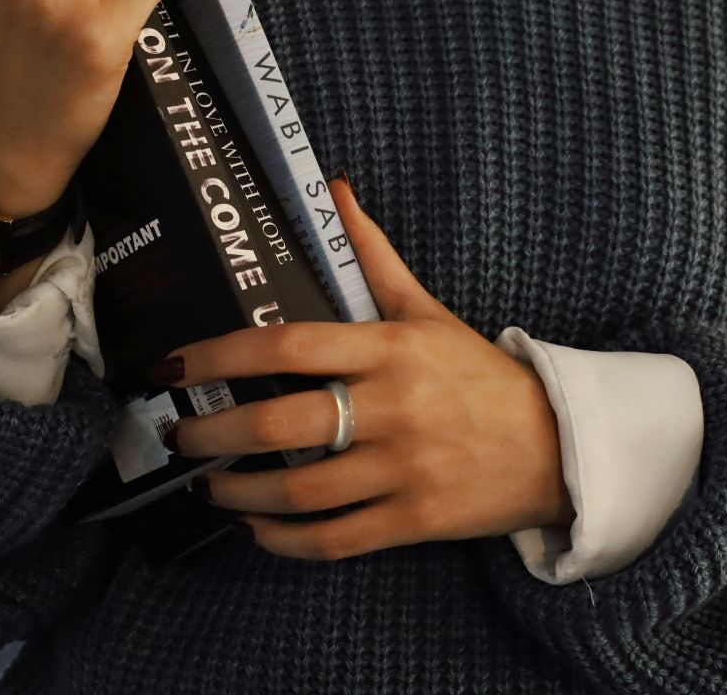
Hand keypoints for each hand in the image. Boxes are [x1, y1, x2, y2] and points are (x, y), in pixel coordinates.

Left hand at [161, 178, 573, 560]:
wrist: (558, 446)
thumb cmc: (481, 375)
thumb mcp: (428, 311)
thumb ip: (373, 255)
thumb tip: (334, 187)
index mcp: (390, 347)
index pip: (288, 346)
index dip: (218, 355)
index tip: (169, 366)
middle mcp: (393, 407)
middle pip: (281, 423)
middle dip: (212, 433)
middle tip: (176, 436)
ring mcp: (403, 468)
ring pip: (298, 489)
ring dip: (236, 492)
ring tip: (207, 486)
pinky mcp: (413, 521)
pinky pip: (332, 539)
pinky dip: (282, 539)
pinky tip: (254, 528)